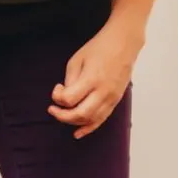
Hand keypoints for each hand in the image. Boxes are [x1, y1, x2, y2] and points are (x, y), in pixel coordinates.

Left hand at [48, 20, 143, 138]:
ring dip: (74, 122)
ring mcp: (111, 98)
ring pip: (91, 120)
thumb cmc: (99, 49)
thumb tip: (66, 98)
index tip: (57, 88)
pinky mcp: (115, 101)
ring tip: (64, 116)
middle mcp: (103, 92)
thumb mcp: (77, 59)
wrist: (123, 45)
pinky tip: (78, 133)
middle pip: (80, 114)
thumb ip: (70, 80)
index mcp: (91, 79)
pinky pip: (101, 119)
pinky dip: (89, 128)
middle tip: (53, 110)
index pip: (69, 99)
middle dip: (62, 116)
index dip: (58, 97)